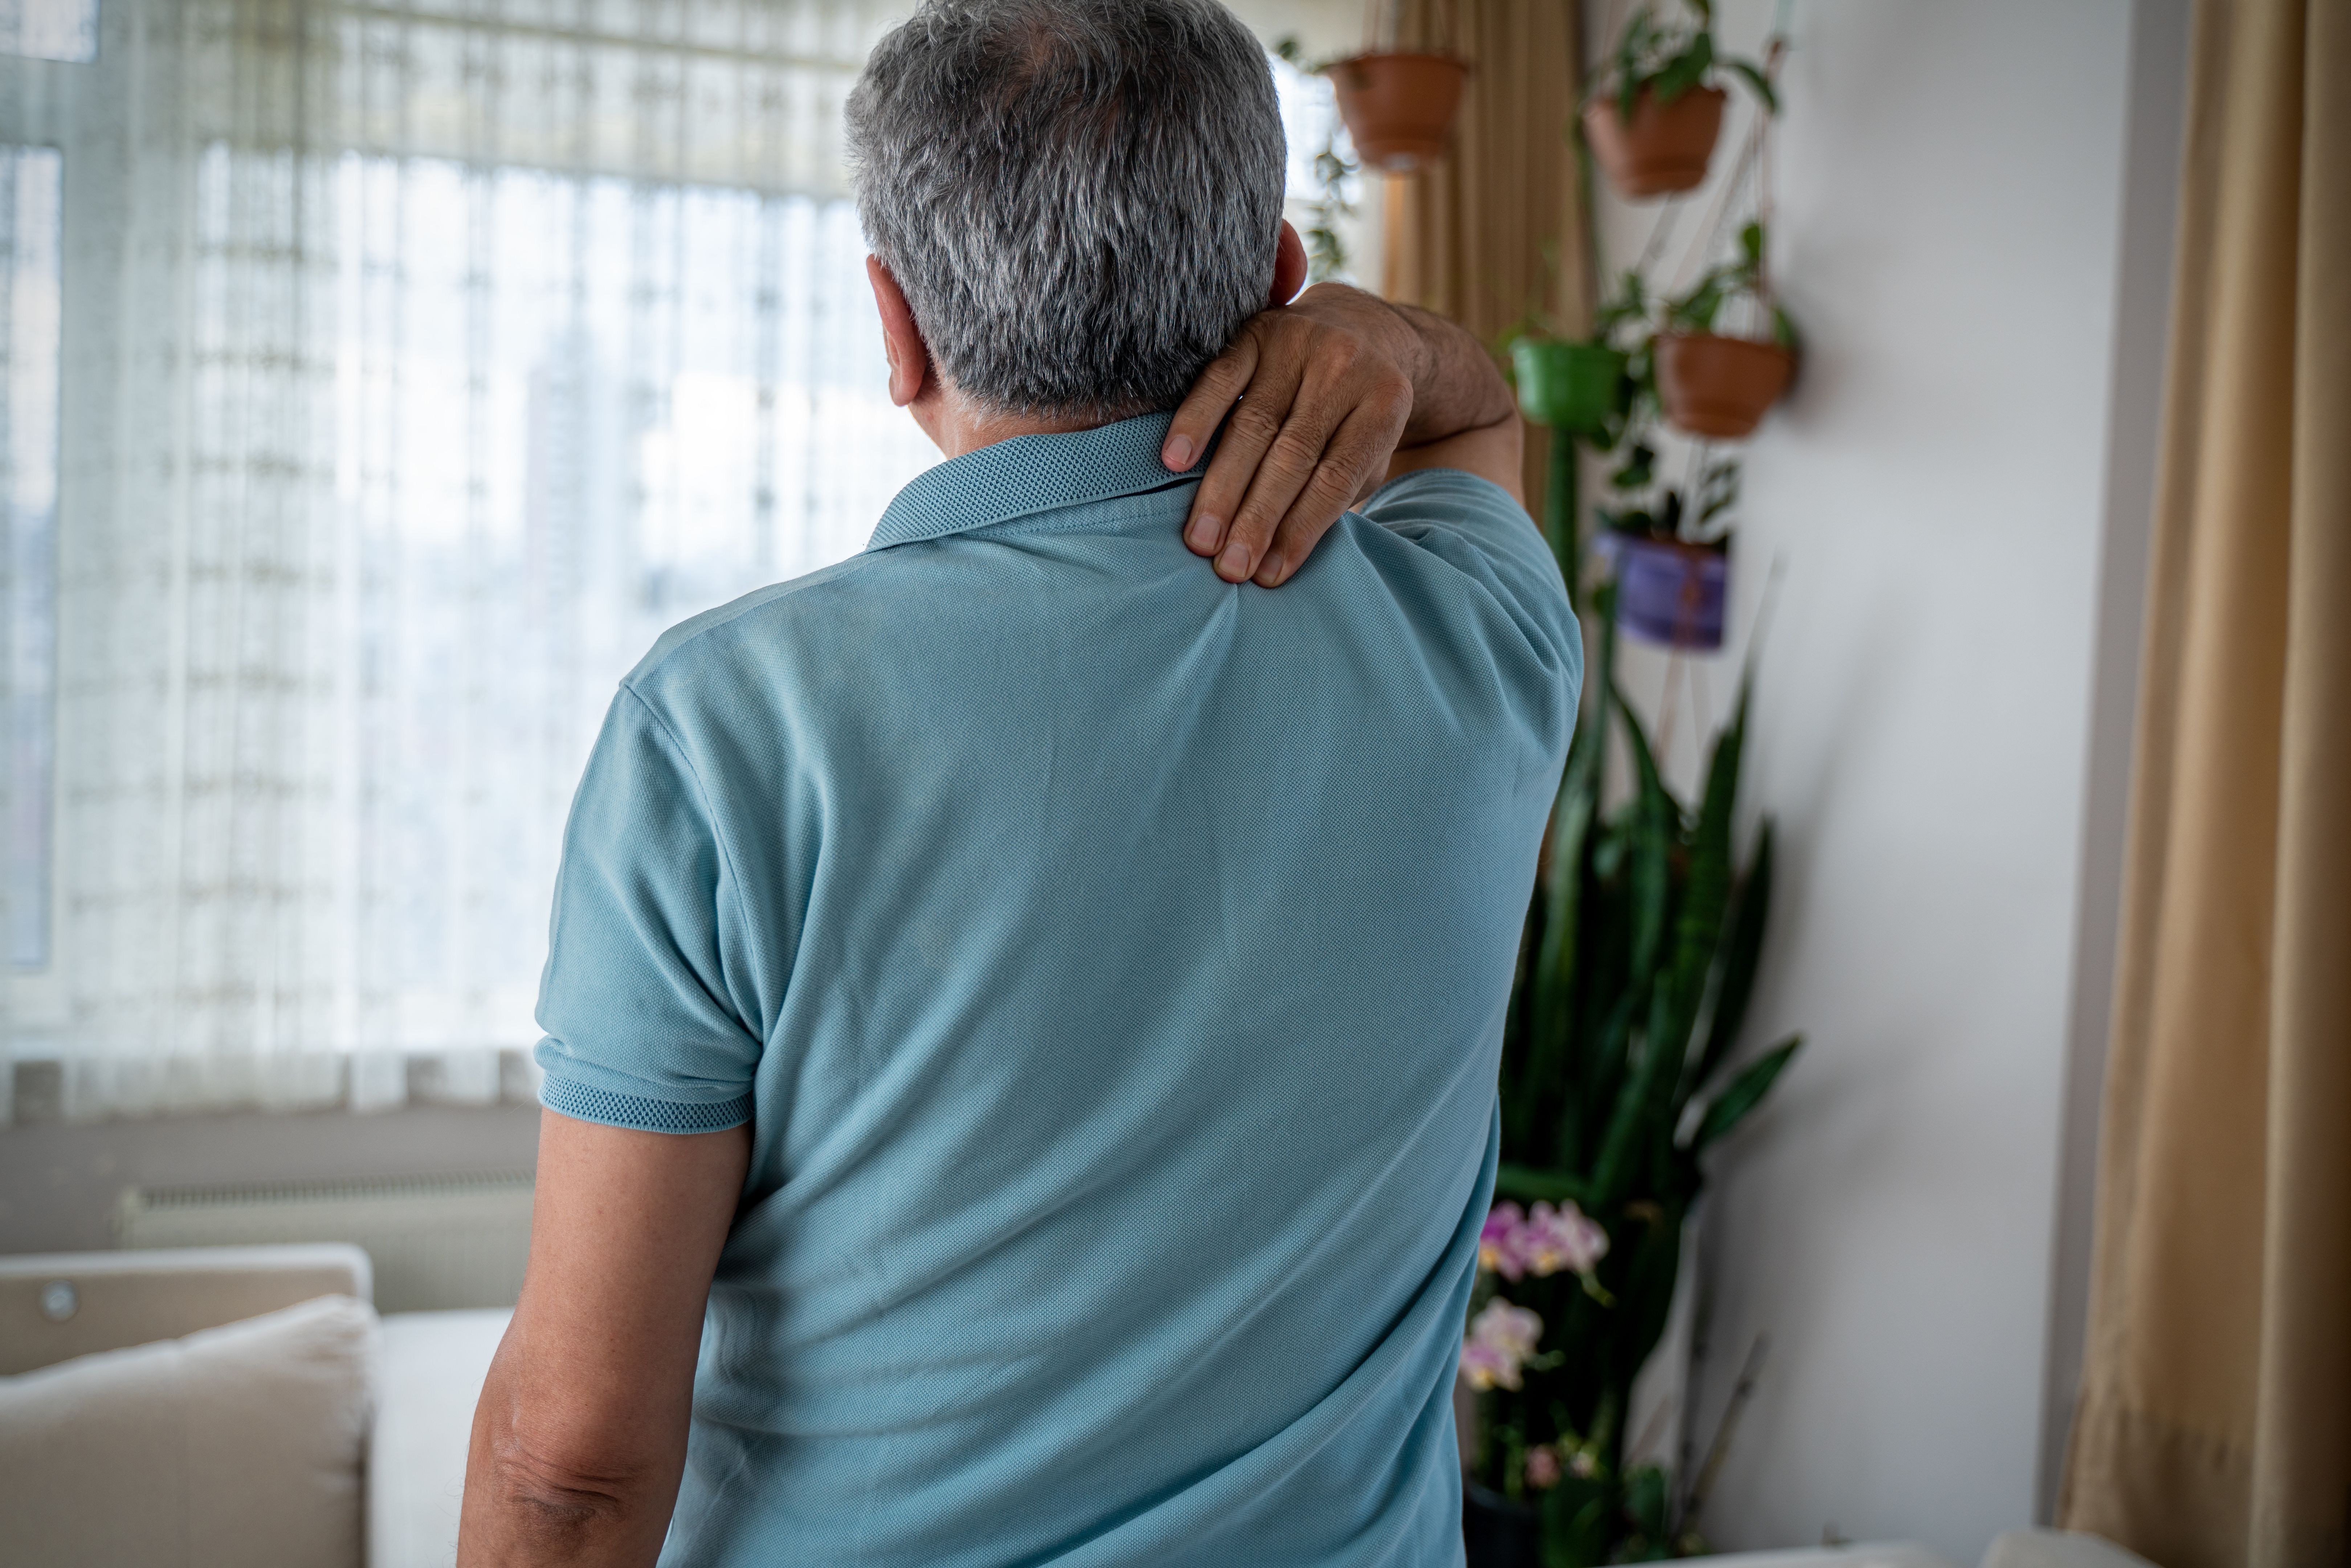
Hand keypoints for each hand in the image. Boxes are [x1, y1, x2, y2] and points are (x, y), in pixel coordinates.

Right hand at [1160, 284, 1419, 587]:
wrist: (1360, 329)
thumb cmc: (1355, 416)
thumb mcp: (1368, 455)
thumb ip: (1334, 497)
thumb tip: (1275, 558)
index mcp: (1385, 403)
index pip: (1335, 478)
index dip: (1300, 529)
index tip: (1268, 575)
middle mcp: (1345, 368)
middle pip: (1291, 456)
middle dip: (1256, 517)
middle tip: (1228, 567)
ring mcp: (1300, 344)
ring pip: (1252, 425)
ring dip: (1222, 487)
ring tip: (1201, 538)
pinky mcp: (1258, 329)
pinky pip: (1220, 379)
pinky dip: (1195, 421)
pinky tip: (1173, 462)